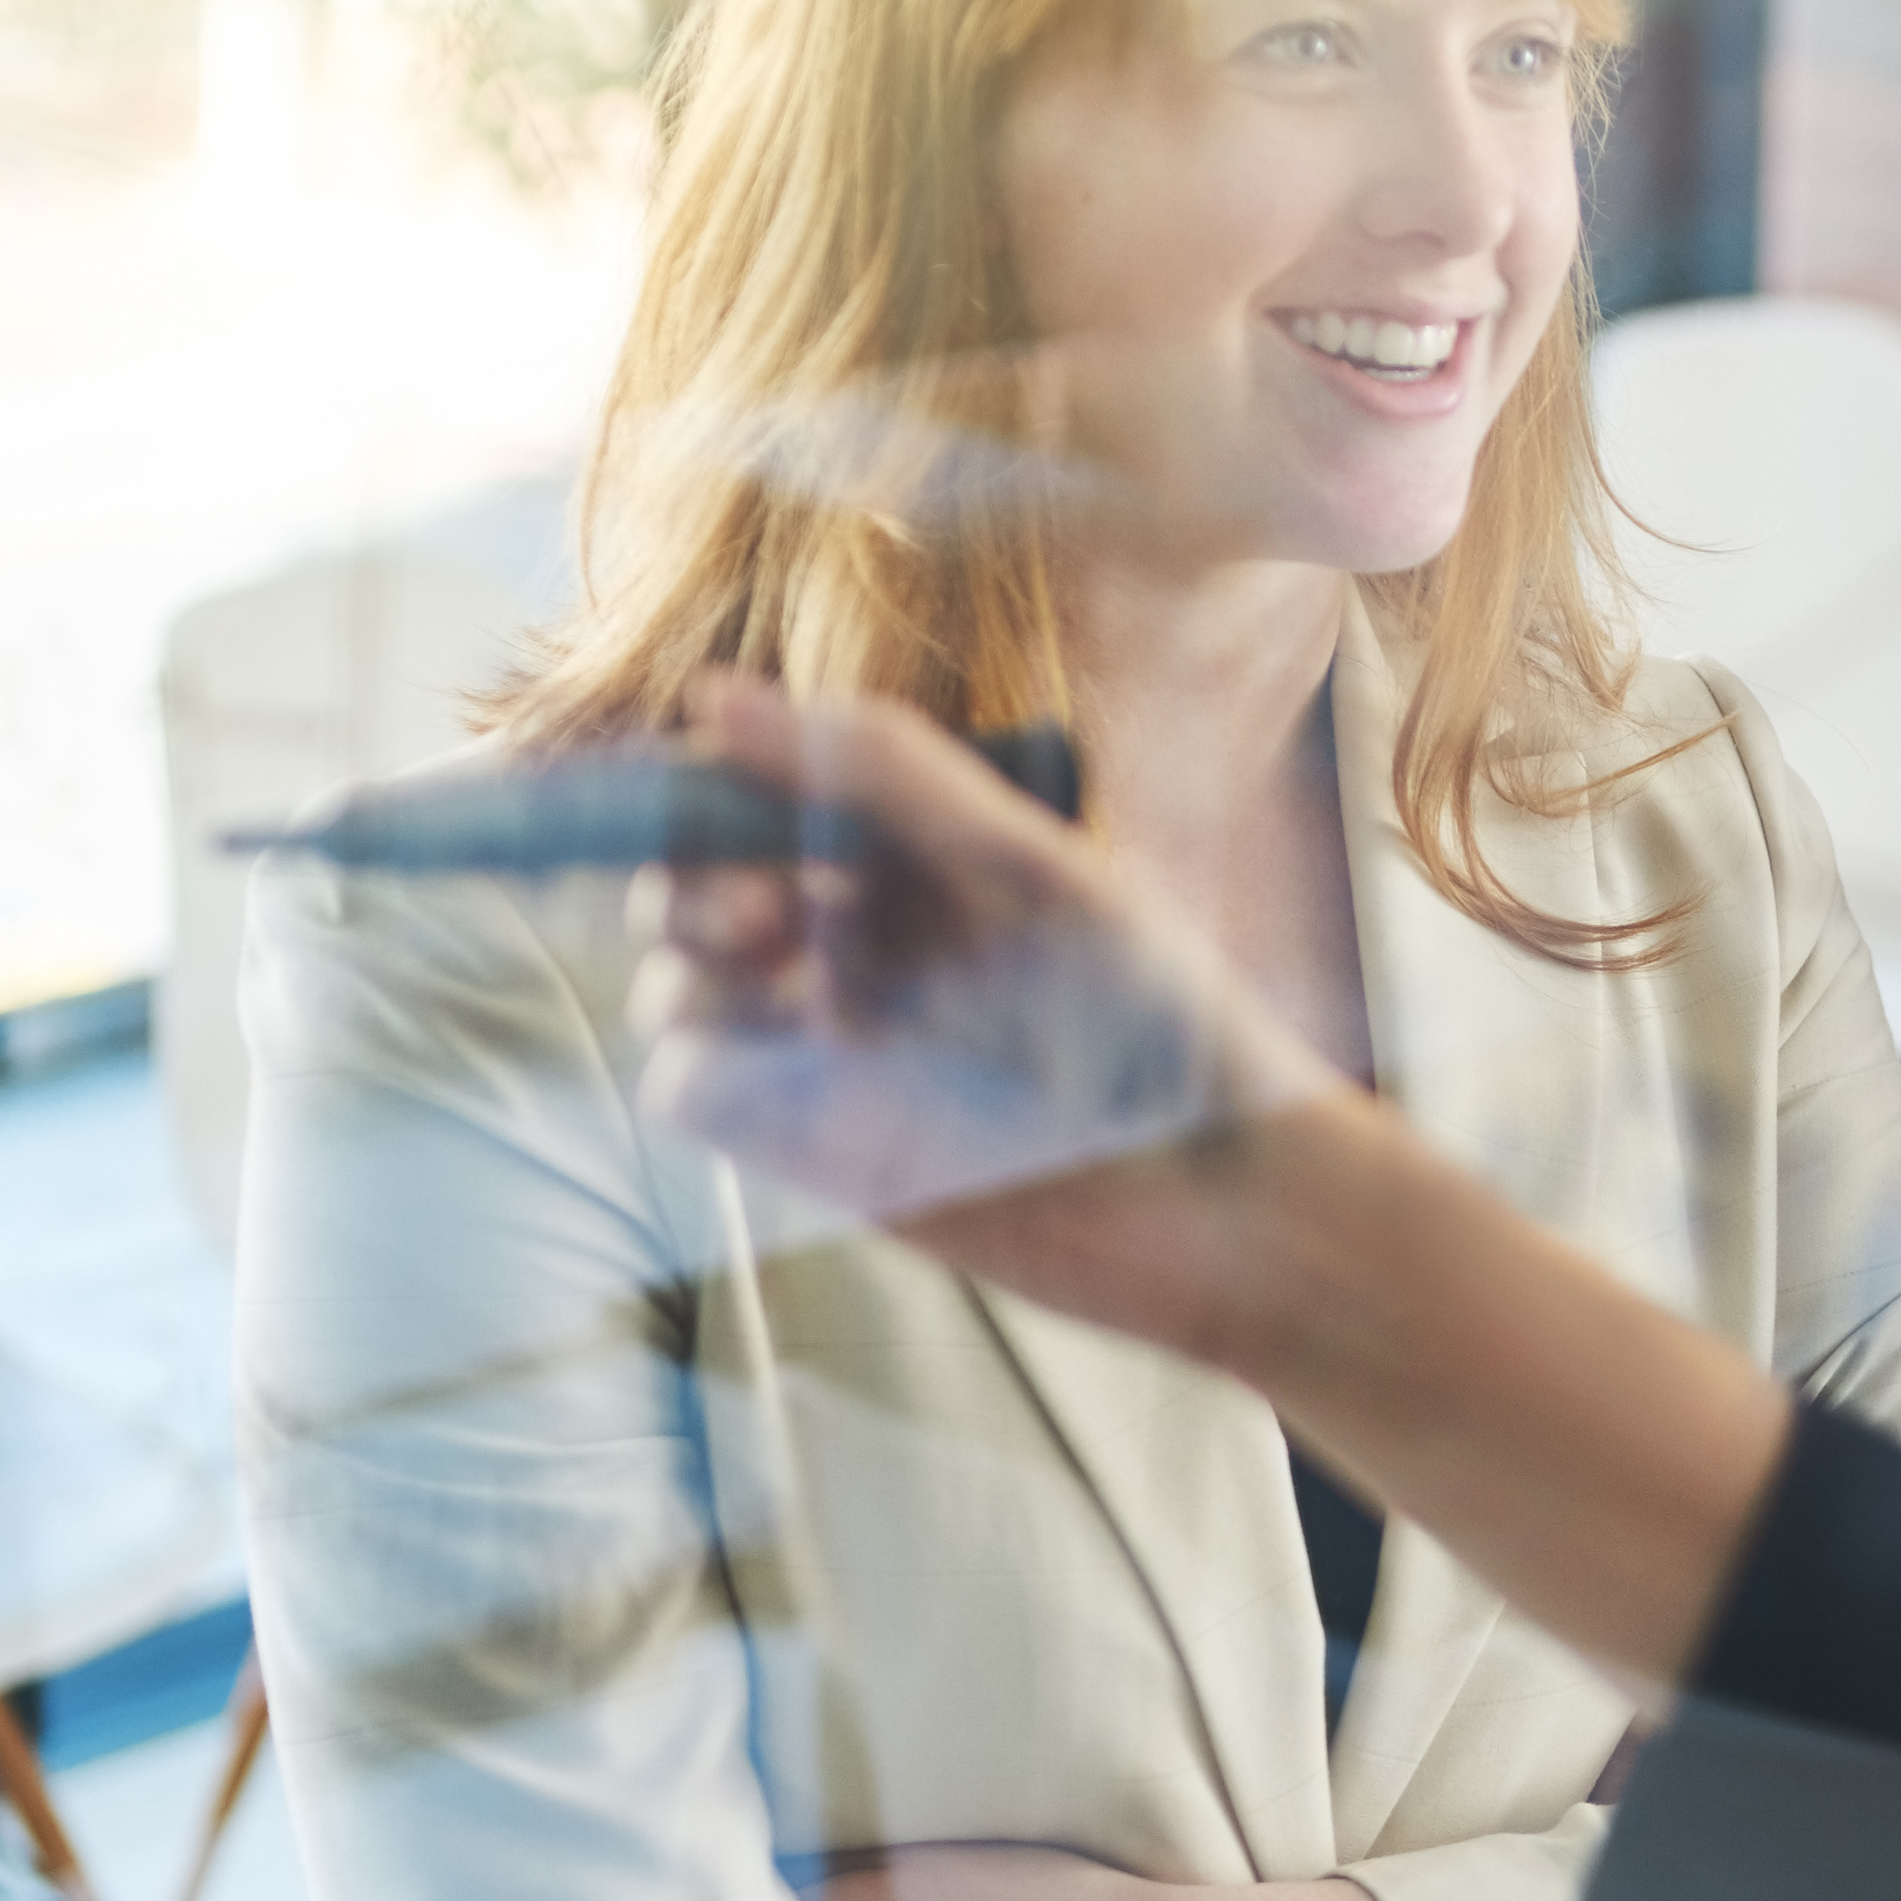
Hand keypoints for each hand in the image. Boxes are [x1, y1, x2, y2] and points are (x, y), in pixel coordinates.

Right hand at [633, 675, 1344, 1346]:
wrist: (1221, 1204)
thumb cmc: (1164, 1021)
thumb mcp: (1034, 868)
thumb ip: (887, 773)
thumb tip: (715, 695)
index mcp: (913, 850)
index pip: (748, 788)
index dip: (703, 783)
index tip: (717, 798)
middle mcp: (859, 935)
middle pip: (683, 881)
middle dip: (690, 881)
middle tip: (770, 917)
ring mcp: (828, 1040)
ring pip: (678, 983)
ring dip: (699, 975)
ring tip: (826, 1003)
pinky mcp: (812, 1139)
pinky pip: (691, 1088)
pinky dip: (709, 1071)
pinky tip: (808, 1076)